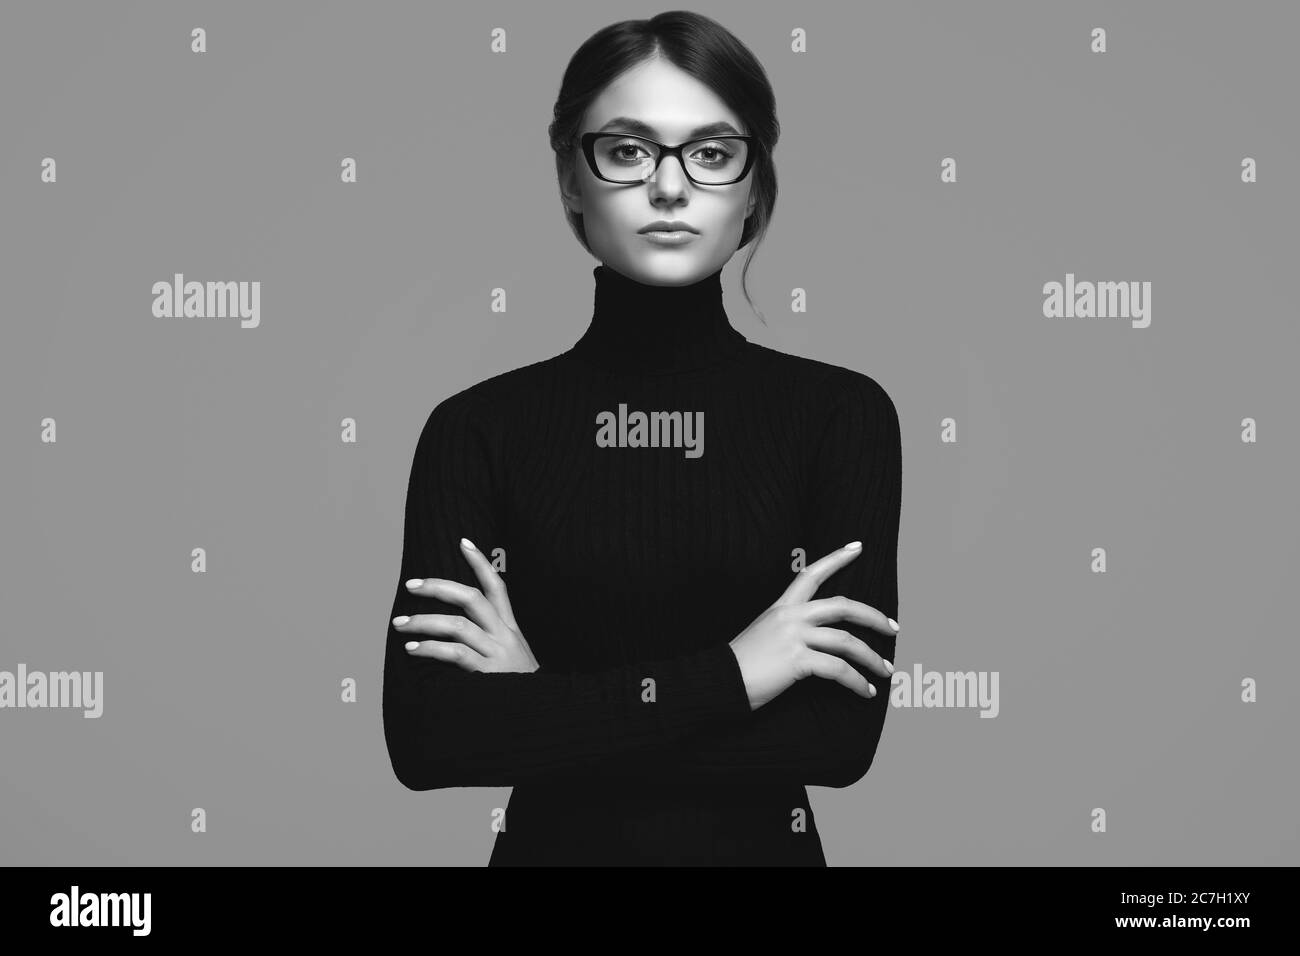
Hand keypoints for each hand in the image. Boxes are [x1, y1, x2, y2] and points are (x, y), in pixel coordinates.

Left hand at [395, 537, 539, 673]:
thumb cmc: (520, 686)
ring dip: (424, 621)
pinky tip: (412, 648)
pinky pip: (455, 654)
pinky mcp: (488, 674)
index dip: (480, 562)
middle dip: (439, 587)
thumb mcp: (514, 655)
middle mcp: (505, 635)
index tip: (463, 542)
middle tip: (411, 585)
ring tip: (399, 623)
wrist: (543, 715)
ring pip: (458, 625)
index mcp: (511, 627)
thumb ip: (493, 638)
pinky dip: (430, 648)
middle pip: (472, 598)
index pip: (497, 586)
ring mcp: (497, 654)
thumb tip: (457, 625)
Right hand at [728, 542, 898, 710]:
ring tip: (885, 671)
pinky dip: (857, 682)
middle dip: (874, 617)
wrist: (719, 682)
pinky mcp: (798, 660)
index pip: (811, 573)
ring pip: (847, 641)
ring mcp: (794, 637)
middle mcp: (790, 616)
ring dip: (872, 658)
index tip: (858, 546)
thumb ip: (788, 628)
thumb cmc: (741, 664)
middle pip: (844, 606)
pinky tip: (865, 692)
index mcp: (781, 607)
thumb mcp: (764, 634)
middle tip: (893, 628)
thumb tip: (816, 639)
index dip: (837, 558)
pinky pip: (839, 669)